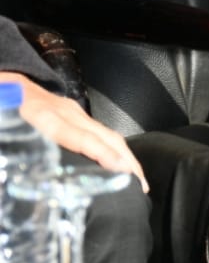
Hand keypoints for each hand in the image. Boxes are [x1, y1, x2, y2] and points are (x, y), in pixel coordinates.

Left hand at [0, 73, 147, 190]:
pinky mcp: (74, 112)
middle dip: (127, 159)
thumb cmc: (2, 101)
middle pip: (105, 135)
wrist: (3, 78)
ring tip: (138, 179)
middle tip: (141, 184)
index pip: (80, 137)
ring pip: (107, 132)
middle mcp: (65, 112)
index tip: (122, 170)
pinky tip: (121, 162)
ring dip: (126, 155)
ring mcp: (72, 110)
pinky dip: (115, 148)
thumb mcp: (4, 127)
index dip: (103, 153)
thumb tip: (13, 183)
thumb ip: (14, 150)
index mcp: (43, 117)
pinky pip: (101, 131)